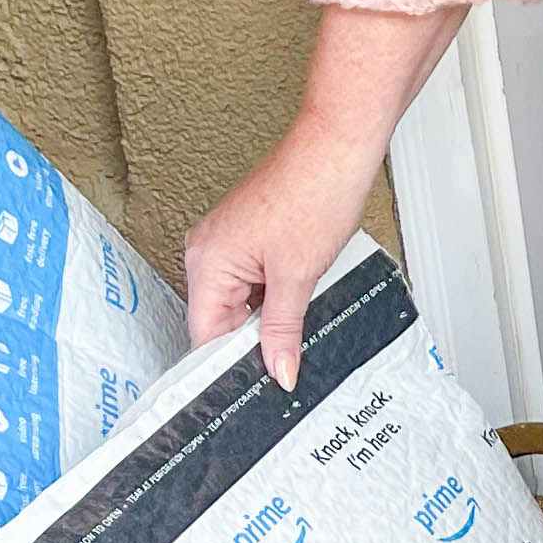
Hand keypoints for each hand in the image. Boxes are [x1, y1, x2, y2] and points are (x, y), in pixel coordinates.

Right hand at [185, 116, 386, 388]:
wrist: (337, 148)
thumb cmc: (314, 193)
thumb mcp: (298, 277)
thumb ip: (282, 330)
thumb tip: (278, 371)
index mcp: (207, 261)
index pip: (205, 334)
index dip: (228, 366)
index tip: (252, 394)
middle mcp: (208, 251)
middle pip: (221, 321)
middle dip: (253, 346)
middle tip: (284, 377)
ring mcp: (229, 242)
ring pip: (243, 304)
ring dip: (268, 323)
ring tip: (296, 343)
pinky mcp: (251, 237)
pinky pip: (256, 283)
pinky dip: (276, 300)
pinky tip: (300, 312)